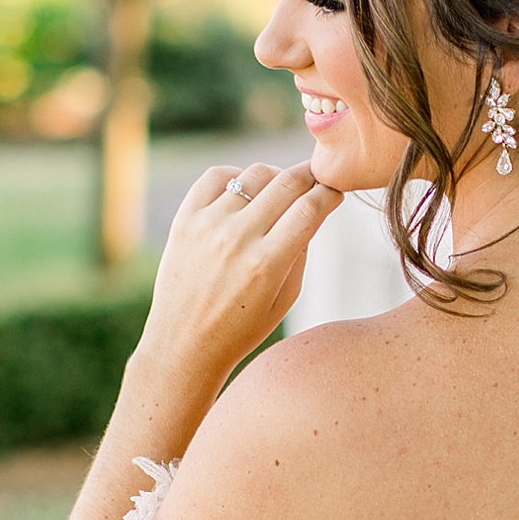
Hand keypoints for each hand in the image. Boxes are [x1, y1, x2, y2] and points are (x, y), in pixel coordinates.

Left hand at [136, 163, 341, 392]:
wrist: (183, 345)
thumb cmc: (241, 329)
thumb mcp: (285, 299)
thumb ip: (302, 251)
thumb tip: (317, 208)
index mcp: (266, 264)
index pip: (310, 207)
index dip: (330, 193)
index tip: (334, 193)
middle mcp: (237, 239)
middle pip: (287, 182)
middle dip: (309, 177)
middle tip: (315, 183)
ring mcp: (208, 225)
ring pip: (255, 174)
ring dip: (275, 178)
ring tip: (278, 195)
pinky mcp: (185, 219)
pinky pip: (216, 176)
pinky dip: (236, 176)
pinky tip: (244, 194)